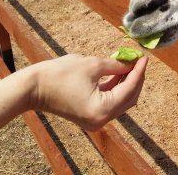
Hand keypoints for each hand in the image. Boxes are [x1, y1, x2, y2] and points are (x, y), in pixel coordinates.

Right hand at [28, 54, 147, 130]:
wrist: (33, 87)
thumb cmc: (60, 74)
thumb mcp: (93, 65)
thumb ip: (117, 65)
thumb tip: (133, 63)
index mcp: (102, 110)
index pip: (129, 90)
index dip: (138, 72)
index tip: (144, 57)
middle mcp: (101, 120)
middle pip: (128, 98)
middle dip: (136, 78)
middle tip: (139, 60)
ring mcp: (95, 120)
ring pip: (121, 101)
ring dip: (127, 82)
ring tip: (132, 63)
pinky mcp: (90, 115)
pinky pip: (110, 101)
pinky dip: (116, 88)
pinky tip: (120, 72)